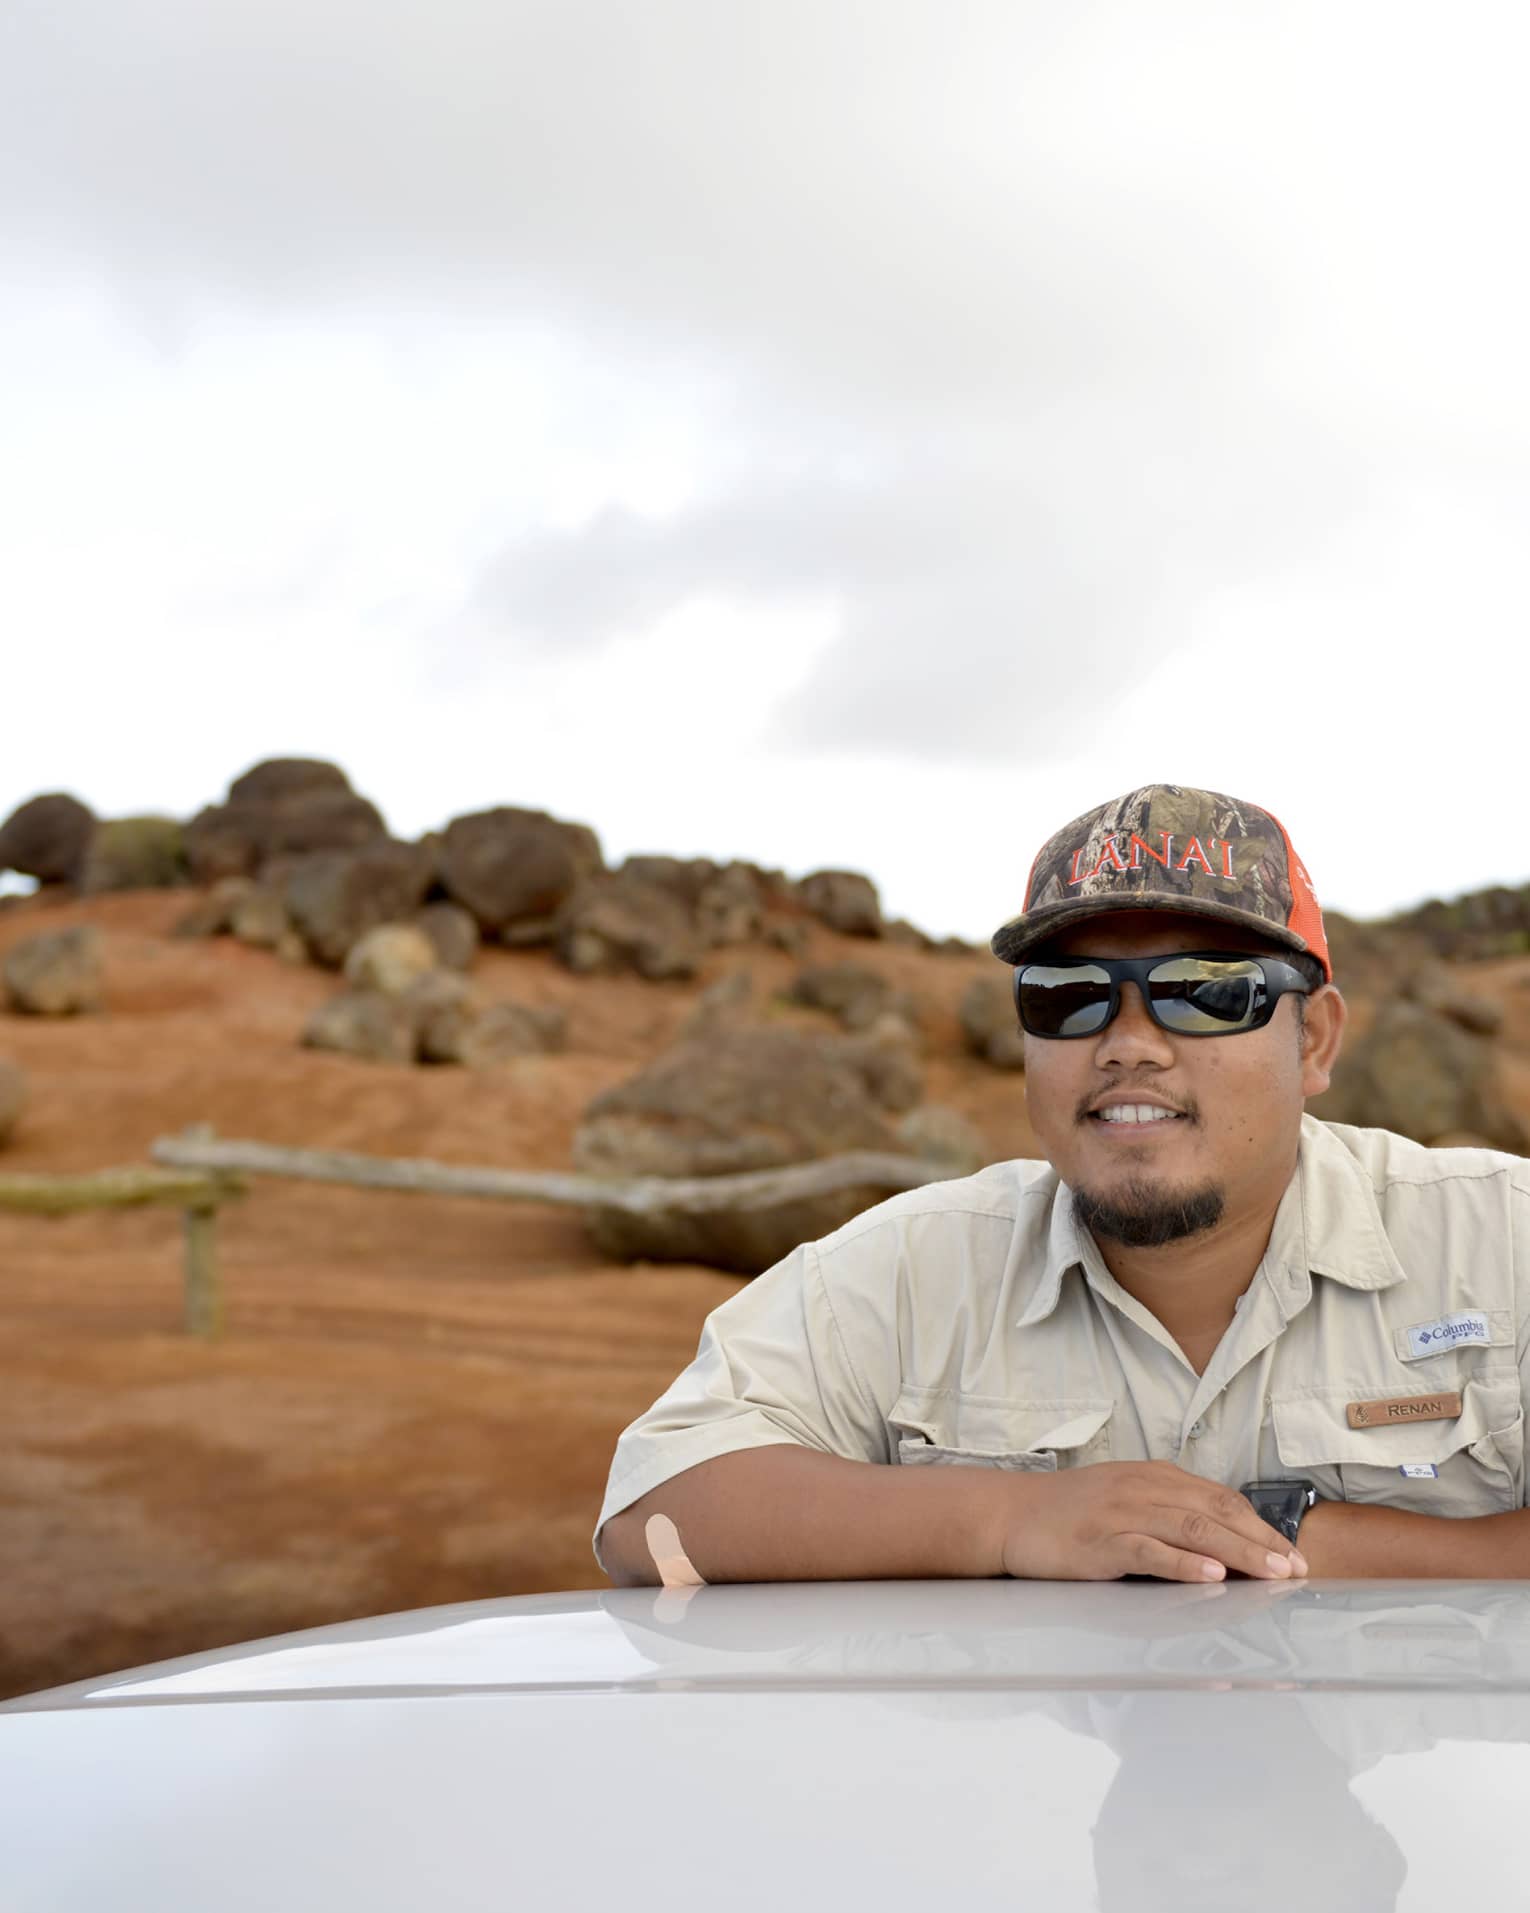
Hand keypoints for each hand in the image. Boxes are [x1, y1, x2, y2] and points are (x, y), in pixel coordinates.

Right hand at [996, 1462, 1309, 1584]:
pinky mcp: (1100, 1542)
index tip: (1291, 1554)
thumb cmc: (1068, 1513)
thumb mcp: (1124, 1499)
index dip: (1260, 1526)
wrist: (1009, 1514)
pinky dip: (1185, 1563)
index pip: (1220, 1498)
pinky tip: (1211, 1575)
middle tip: (1296, 1568)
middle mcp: (1142, 1489)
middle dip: (1262, 1542)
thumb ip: (1167, 1511)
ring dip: (1238, 1552)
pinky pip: (1150, 1551)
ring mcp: (1121, 1513)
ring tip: (1271, 1573)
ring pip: (1192, 1529)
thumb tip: (1221, 1541)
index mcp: (1153, 1477)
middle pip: (1215, 1512)